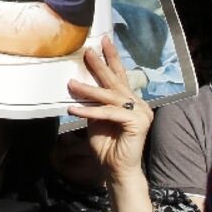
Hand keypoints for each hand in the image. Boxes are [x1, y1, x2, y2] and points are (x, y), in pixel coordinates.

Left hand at [66, 35, 153, 181]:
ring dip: (88, 90)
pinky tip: (74, 110)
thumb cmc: (106, 146)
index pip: (119, 76)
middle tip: (88, 50)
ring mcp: (140, 112)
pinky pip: (109, 112)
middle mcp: (138, 103)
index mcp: (129, 100)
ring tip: (71, 83)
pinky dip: (90, 111)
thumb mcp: (96, 118)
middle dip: (101, 64)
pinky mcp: (138, 122)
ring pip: (110, 96)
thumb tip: (80, 84)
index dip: (111, 58)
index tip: (103, 41)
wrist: (116, 170)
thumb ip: (94, 102)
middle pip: (116, 80)